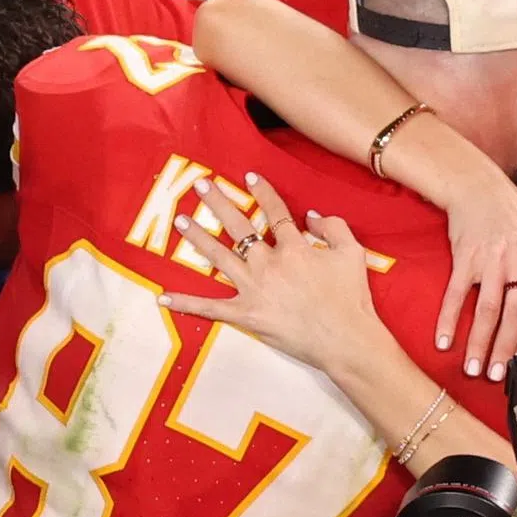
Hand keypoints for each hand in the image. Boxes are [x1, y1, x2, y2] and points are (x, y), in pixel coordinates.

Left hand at [158, 173, 382, 373]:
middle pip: (238, 226)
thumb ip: (334, 227)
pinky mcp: (246, 315)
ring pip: (219, 256)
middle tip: (200, 185)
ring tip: (182, 221)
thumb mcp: (353, 254)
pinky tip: (163, 296)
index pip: (275, 212)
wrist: (345, 338)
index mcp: (294, 247)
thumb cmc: (351, 298)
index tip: (248, 177)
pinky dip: (187, 303)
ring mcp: (254, 289)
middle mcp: (269, 263)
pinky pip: (211, 308)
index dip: (263, 192)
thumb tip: (312, 216)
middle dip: (218, 202)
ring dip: (198, 237)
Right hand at [435, 179, 516, 382]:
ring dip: (479, 342)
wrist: (481, 188)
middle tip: (497, 376)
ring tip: (473, 368)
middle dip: (506, 348)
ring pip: (487, 308)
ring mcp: (492, 258)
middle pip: (516, 313)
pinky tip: (443, 341)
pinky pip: (456, 293)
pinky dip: (448, 319)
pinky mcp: (466, 256)